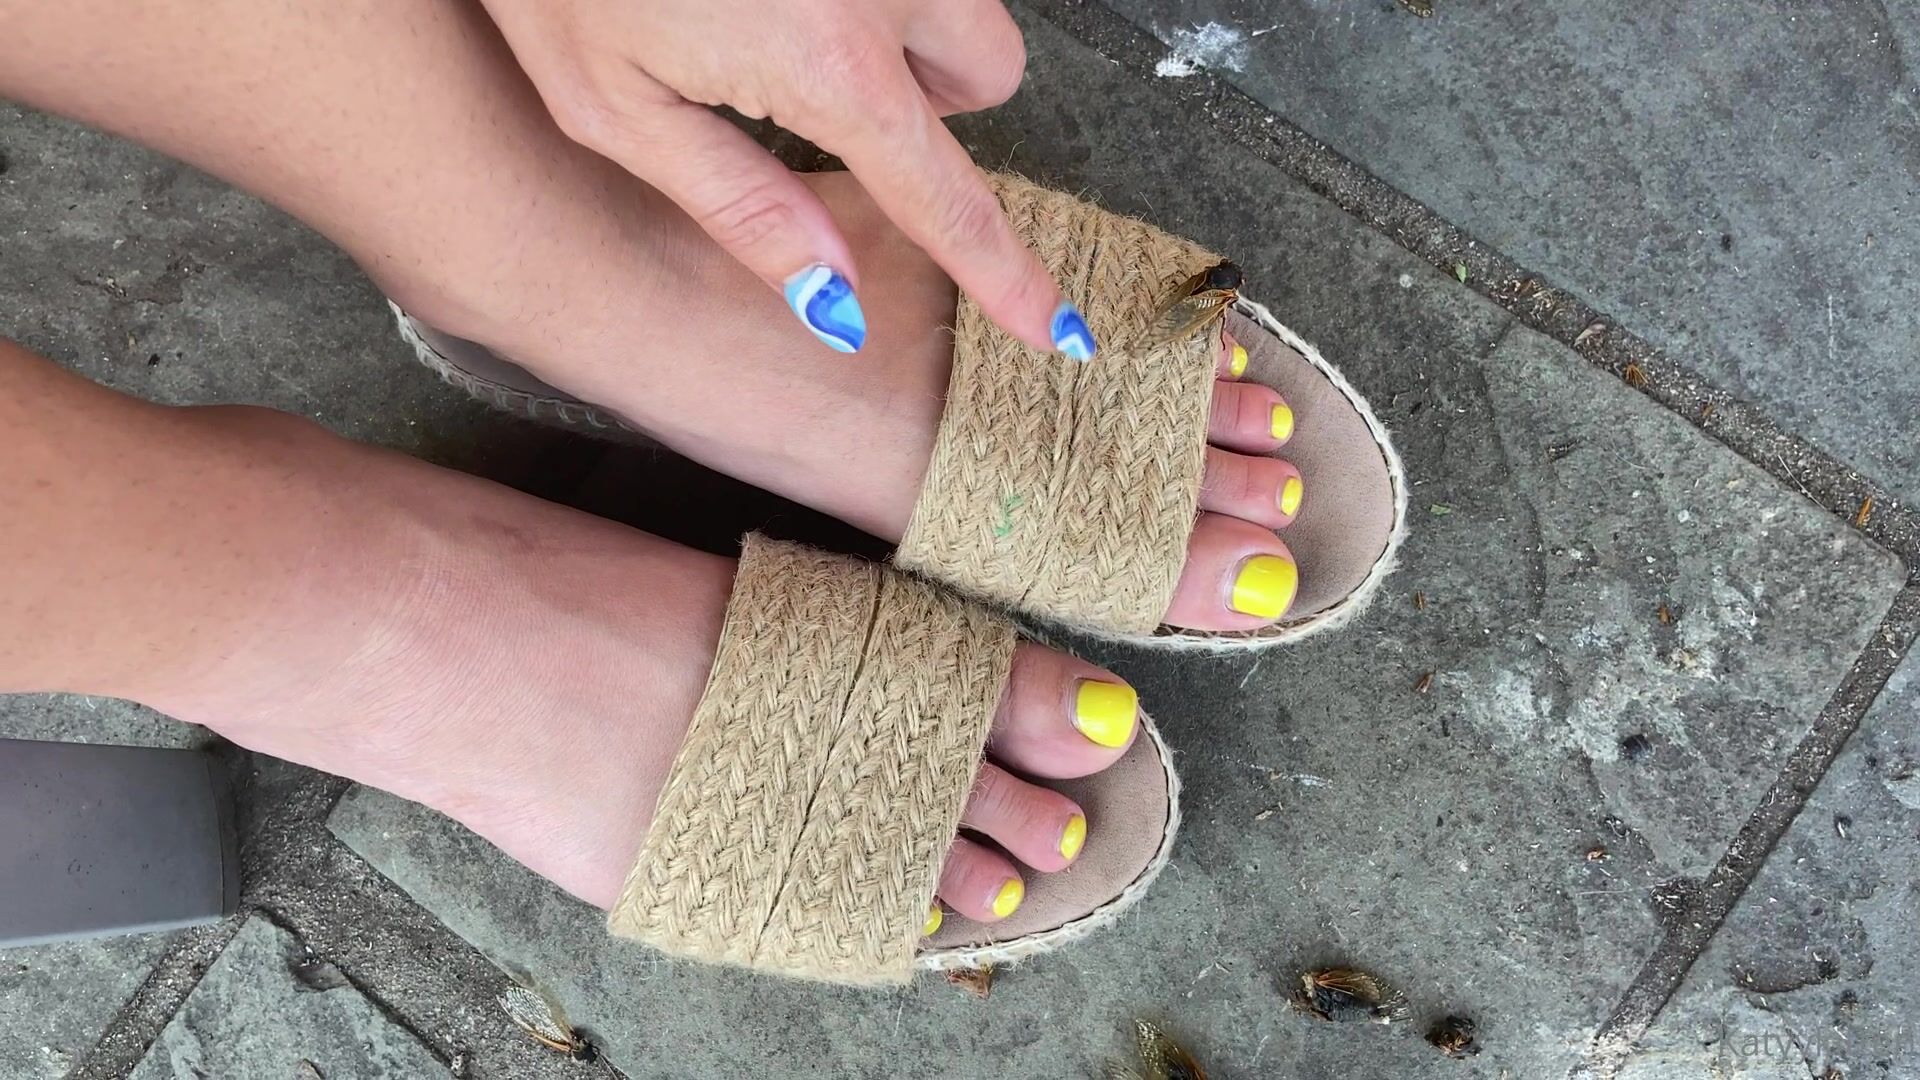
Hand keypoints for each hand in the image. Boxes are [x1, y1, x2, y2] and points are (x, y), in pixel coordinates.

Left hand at [476, 0, 1094, 359]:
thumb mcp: (618, 108)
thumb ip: (744, 208)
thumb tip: (835, 302)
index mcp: (826, 60)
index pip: (944, 195)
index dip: (1002, 272)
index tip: (1057, 326)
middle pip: (989, 75)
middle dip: (935, 98)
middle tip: (824, 91)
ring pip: (961, 2)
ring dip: (906, 24)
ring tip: (784, 9)